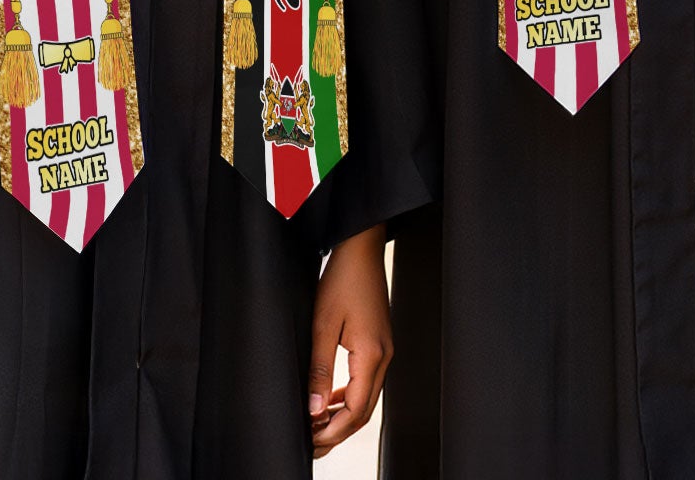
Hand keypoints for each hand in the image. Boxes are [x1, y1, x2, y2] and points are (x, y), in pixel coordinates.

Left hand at [308, 224, 391, 455]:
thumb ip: (319, 371)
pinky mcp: (379, 344)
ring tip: (316, 427)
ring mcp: (385, 349)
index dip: (333, 432)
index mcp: (372, 354)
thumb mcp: (322, 326)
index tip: (310, 441)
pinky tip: (330, 400)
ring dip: (343, 417)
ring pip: (367, 398)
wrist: (362, 249)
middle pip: (365, 411)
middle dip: (338, 432)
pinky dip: (349, 398)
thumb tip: (314, 410)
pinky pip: (367, 382)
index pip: (356, 410)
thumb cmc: (343, 281)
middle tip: (310, 444)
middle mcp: (384, 356)